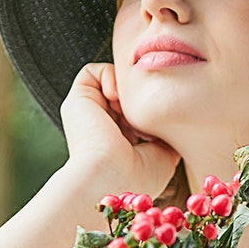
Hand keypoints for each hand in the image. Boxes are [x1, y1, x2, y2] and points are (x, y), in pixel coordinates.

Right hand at [59, 63, 179, 197]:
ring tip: (130, 110)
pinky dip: (109, 77)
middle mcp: (102, 124)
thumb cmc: (138, 176)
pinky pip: (93, 70)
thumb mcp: (164, 155)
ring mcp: (89, 111)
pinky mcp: (78, 99)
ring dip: (126, 89)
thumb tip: (170, 115)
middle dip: (141, 99)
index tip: (157, 131)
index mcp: (119, 140)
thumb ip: (167, 133)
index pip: (138, 112)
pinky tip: (116, 98)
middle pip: (128, 94)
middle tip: (145, 120)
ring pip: (113, 82)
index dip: (152, 112)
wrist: (109, 177)